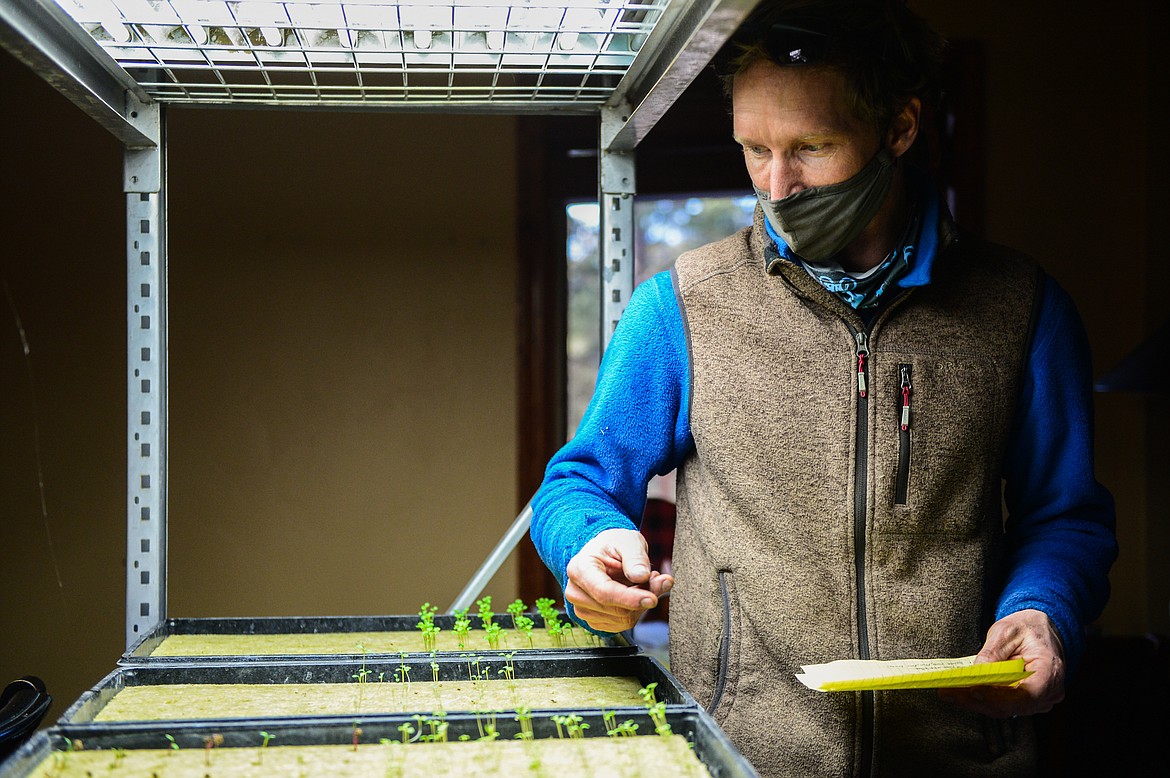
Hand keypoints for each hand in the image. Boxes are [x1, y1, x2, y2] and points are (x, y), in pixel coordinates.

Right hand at [564, 528, 673, 632]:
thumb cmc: (614, 545)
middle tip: (658, 579)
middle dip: (643, 597)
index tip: (652, 599)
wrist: (605, 553)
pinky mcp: (593, 621)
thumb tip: (641, 576)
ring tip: (644, 581)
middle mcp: (576, 592)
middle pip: (616, 609)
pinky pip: (623, 624)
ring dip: (641, 603)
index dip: (630, 598)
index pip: (604, 592)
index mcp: (579, 569)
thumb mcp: (628, 542)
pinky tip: (636, 593)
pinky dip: (636, 611)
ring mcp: (582, 609)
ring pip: (622, 619)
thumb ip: (636, 558)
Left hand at [939, 609, 1065, 717]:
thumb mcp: (1006, 632)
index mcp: (1050, 669)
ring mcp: (1043, 699)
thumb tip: (977, 673)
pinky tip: (964, 694)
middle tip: (950, 694)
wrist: (1040, 628)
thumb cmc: (1026, 627)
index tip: (973, 690)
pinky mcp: (1030, 701)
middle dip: (979, 701)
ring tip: (951, 694)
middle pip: (1013, 706)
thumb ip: (992, 653)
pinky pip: (1006, 705)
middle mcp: (1051, 690)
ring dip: (977, 703)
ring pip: (1007, 709)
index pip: (1026, 693)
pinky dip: (984, 700)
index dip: (999, 696)